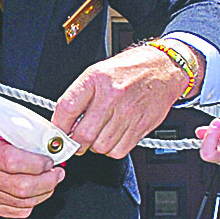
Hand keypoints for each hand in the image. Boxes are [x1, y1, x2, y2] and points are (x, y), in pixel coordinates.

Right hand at [0, 135, 63, 217]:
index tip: (48, 161)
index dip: (37, 163)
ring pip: (26, 202)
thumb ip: (17, 142)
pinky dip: (34, 202)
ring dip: (45, 192)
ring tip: (51, 182)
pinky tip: (38, 193)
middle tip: (57, 173)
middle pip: (23, 186)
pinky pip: (21, 212)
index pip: (14, 162)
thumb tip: (46, 146)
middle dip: (48, 181)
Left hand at [51, 43, 193, 157]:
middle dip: (75, 143)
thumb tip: (64, 123)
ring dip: (94, 147)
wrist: (164, 67)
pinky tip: (112, 138)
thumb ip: (80, 96)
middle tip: (74, 142)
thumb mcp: (98, 72)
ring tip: (96, 136)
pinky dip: (112, 149)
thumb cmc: (130, 69)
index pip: (67, 108)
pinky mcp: (141, 126)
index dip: (57, 127)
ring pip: (100, 146)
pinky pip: (119, 150)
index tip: (55, 134)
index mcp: (96, 79)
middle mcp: (112, 95)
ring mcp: (128, 112)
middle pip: (83, 134)